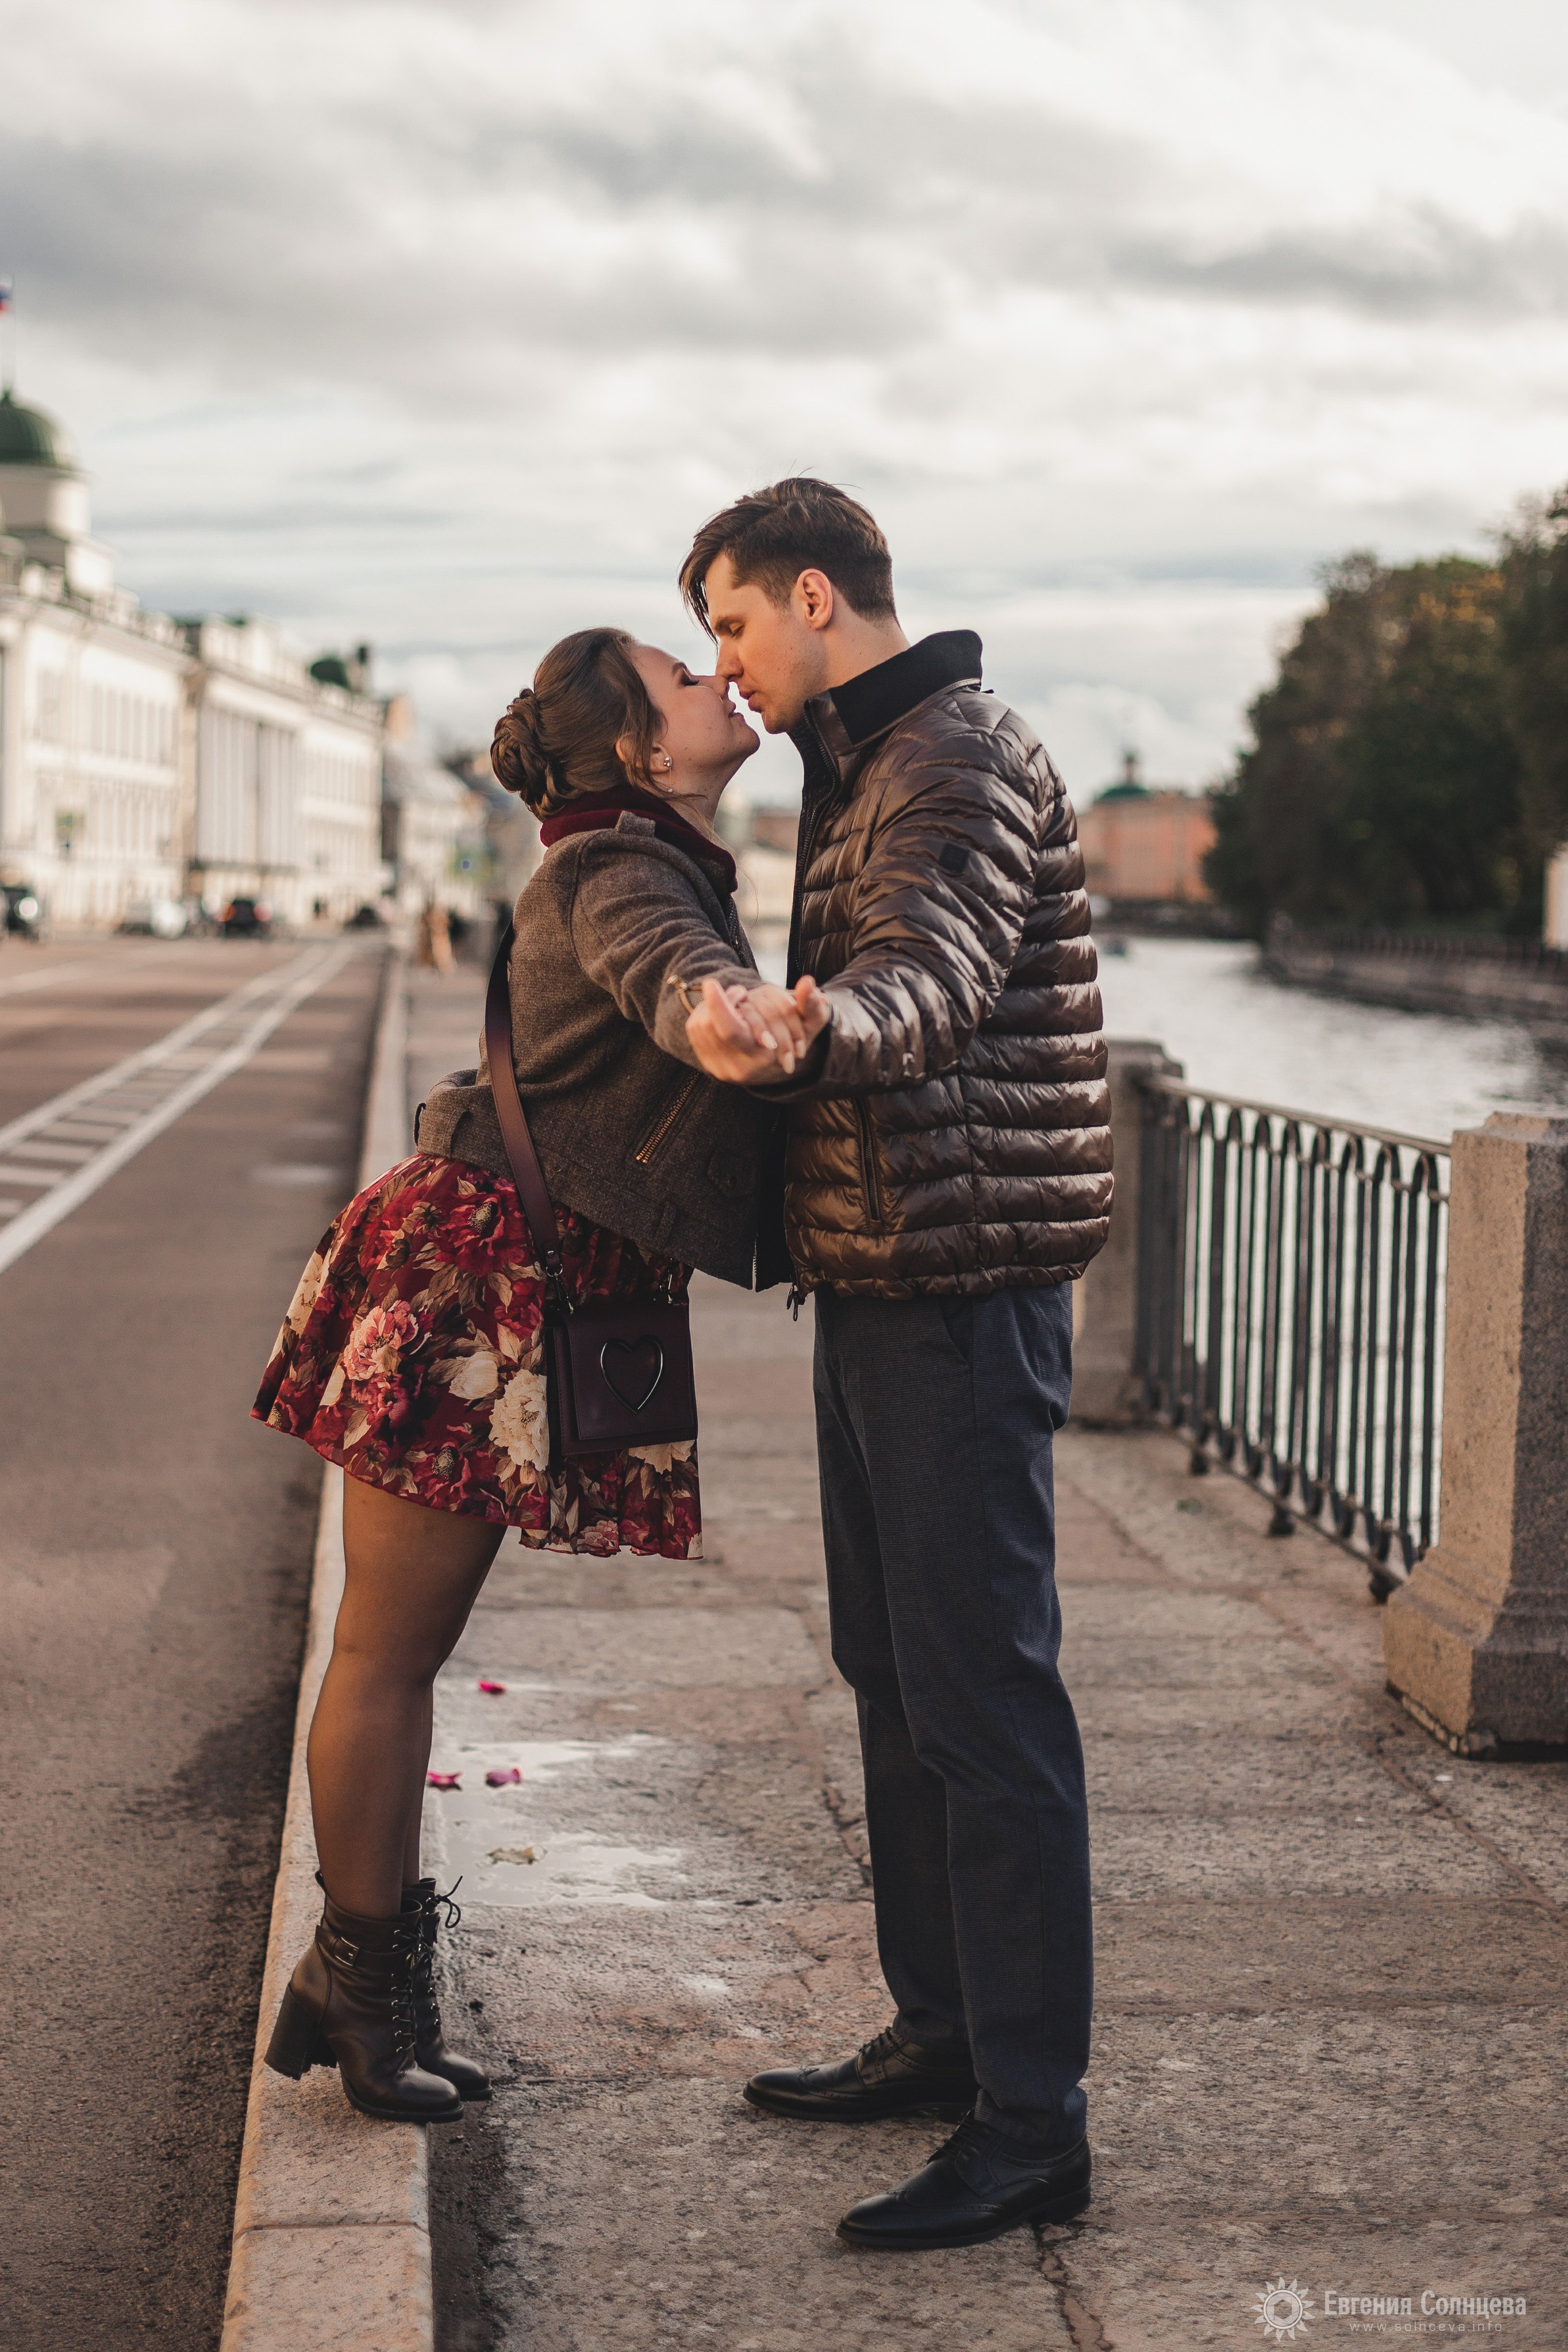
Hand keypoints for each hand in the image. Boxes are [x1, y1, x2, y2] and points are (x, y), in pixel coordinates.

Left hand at [687, 976, 828, 1081]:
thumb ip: (810, 1003)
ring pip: (700, 1025)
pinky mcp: (705, 1062)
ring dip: (712, 1007)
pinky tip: (721, 1013)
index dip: (719, 1005)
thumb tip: (807, 982)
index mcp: (761, 1059)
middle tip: (740, 991)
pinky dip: (705, 1014)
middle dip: (721, 1001)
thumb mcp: (809, 1022)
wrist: (778, 1066)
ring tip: (736, 1003)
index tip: (711, 982)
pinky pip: (694, 1030)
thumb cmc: (794, 1038)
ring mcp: (717, 1067)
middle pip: (711, 1025)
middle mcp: (735, 1068)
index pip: (731, 1030)